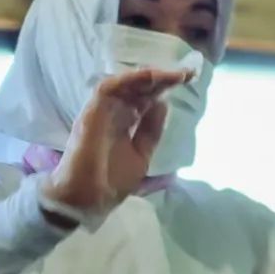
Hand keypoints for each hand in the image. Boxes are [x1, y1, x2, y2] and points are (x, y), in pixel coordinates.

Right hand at [44, 66, 190, 213]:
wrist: (87, 200)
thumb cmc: (110, 182)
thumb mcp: (140, 155)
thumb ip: (150, 131)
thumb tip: (163, 104)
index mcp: (125, 122)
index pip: (146, 100)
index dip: (165, 89)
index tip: (187, 82)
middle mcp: (114, 112)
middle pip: (139, 88)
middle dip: (162, 79)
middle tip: (186, 73)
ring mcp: (102, 111)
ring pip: (125, 84)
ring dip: (148, 76)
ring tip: (172, 74)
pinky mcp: (92, 111)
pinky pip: (108, 88)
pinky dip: (128, 80)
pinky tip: (149, 76)